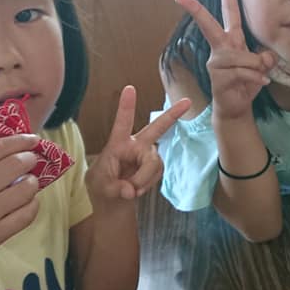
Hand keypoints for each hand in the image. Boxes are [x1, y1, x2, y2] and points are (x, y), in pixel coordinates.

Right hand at [0, 134, 41, 275]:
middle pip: (14, 165)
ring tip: (28, 186)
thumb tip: (17, 147)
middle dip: (30, 160)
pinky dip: (33, 206)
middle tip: (33, 161)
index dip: (19, 141)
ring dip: (33, 184)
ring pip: (26, 188)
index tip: (33, 139)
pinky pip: (27, 213)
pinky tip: (27, 205)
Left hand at [87, 86, 189, 207]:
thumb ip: (115, 188)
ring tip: (130, 190)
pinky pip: (158, 173)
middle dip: (172, 115)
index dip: (126, 106)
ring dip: (143, 179)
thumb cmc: (102, 186)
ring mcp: (148, 156)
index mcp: (118, 144)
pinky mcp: (155, 166)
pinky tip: (137, 189)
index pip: (122, 123)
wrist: (112, 201)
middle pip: (157, 128)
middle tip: (187, 102)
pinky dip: (147, 184)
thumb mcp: (101, 187)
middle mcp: (136, 145)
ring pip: (155, 163)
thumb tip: (131, 190)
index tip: (129, 88)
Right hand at [175, 0, 274, 119]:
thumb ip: (266, 57)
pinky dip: (256, 78)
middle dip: (195, 10)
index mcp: (231, 40)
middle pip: (209, 24)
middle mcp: (220, 48)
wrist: (237, 108)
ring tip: (260, 77)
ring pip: (242, 56)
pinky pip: (244, 71)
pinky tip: (262, 83)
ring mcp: (216, 62)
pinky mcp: (217, 77)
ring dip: (256, 67)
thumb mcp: (262, 67)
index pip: (229, 12)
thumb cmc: (247, 83)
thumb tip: (264, 56)